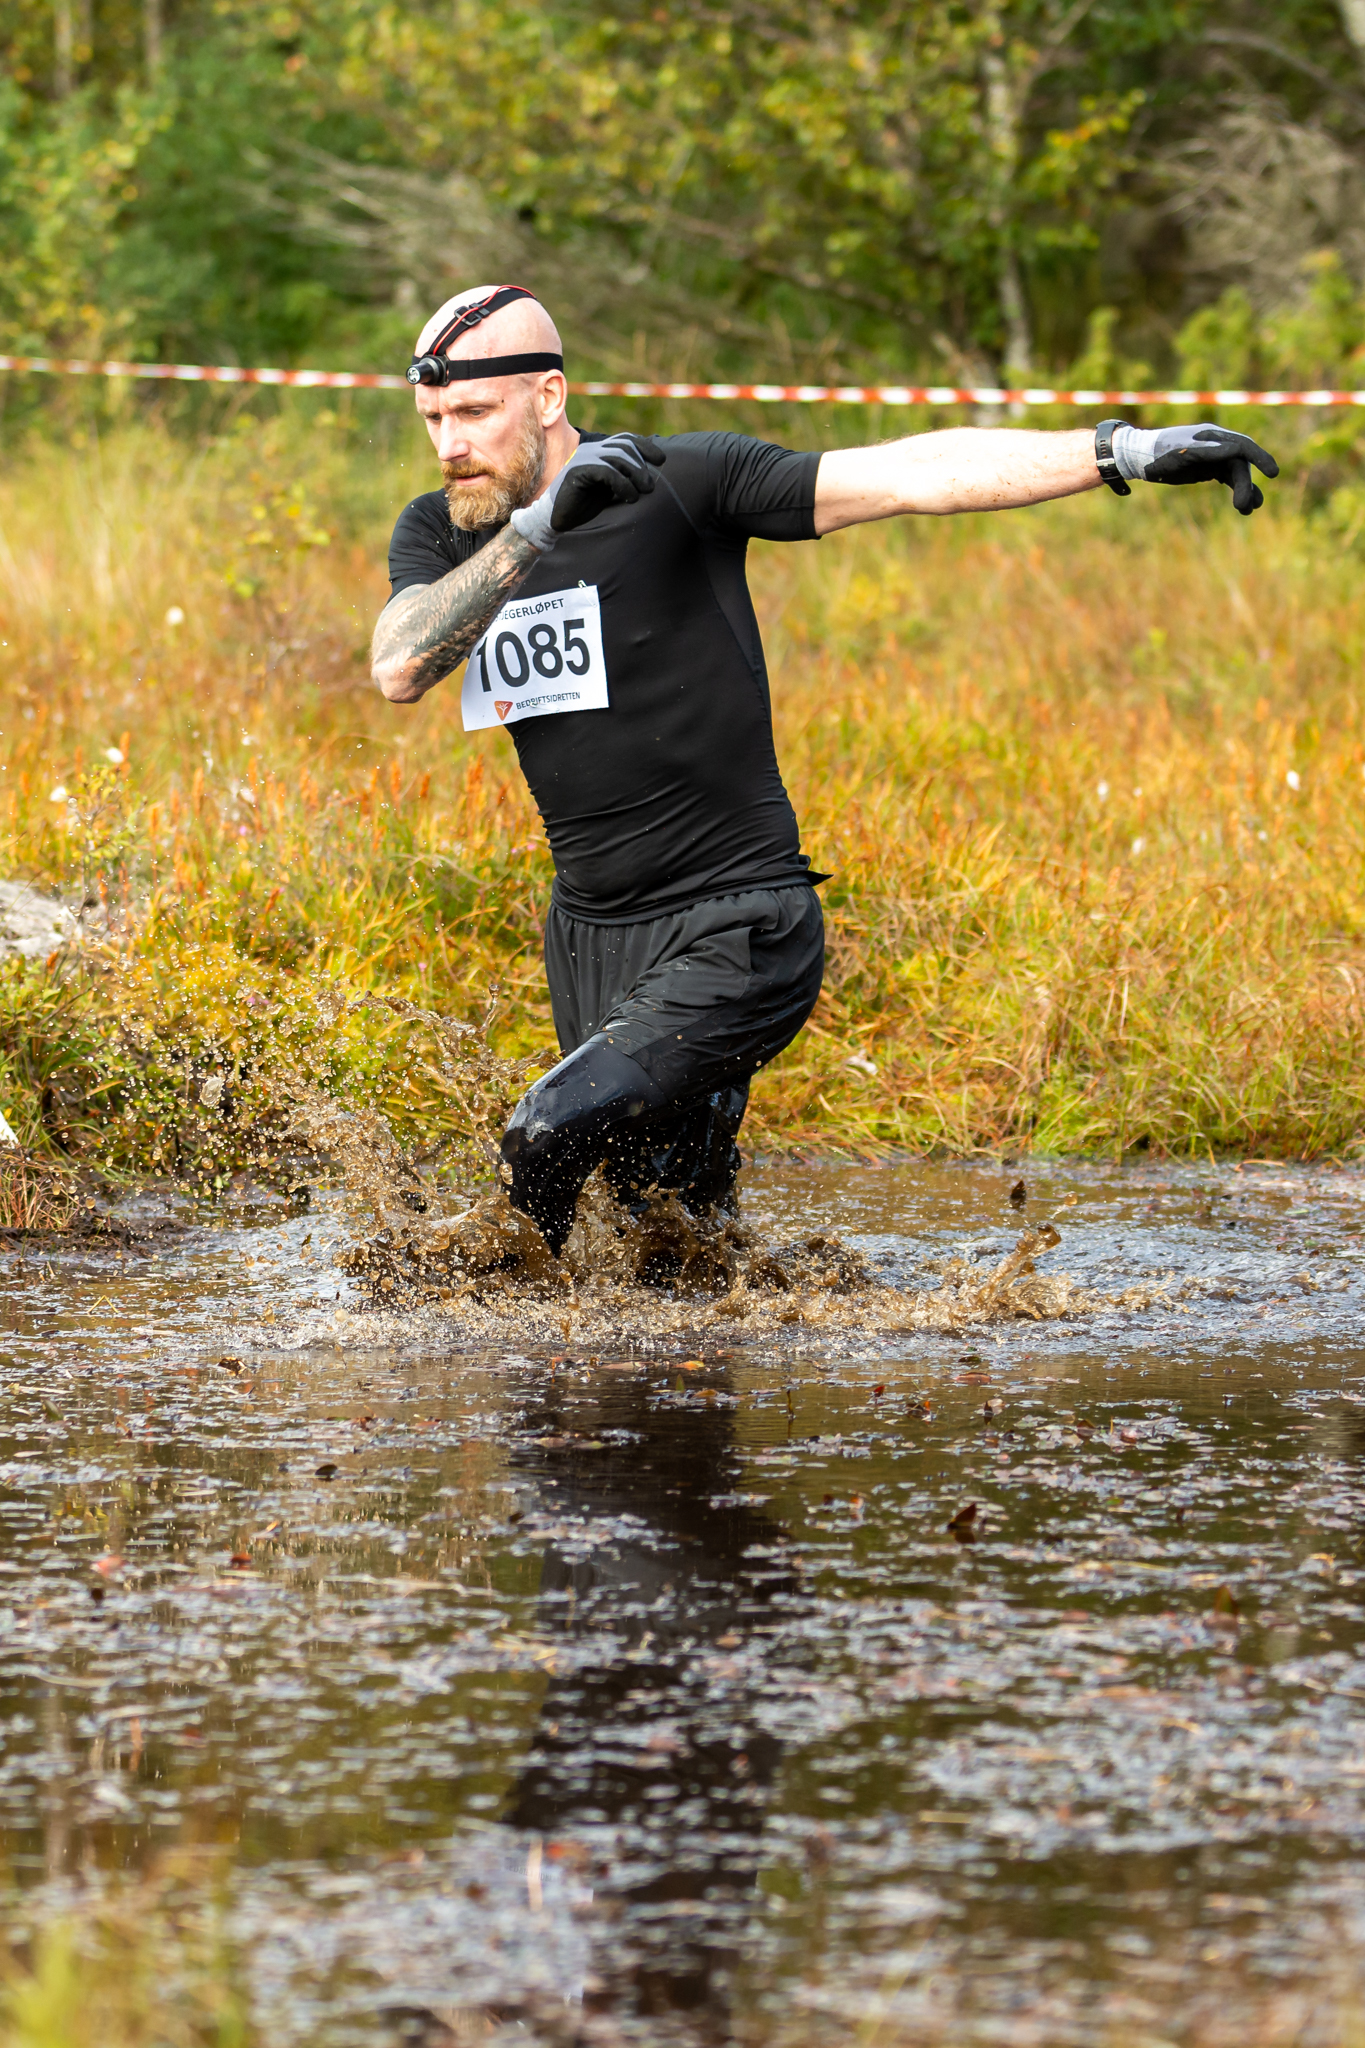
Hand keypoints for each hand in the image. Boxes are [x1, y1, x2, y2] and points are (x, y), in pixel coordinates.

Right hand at [510, 434, 665, 552]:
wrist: (556, 517)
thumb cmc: (583, 504)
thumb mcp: (609, 489)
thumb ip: (624, 478)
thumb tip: (649, 478)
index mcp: (599, 451)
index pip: (626, 439)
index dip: (646, 446)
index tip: (661, 459)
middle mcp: (591, 450)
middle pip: (625, 446)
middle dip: (642, 464)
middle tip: (650, 486)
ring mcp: (583, 459)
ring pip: (617, 457)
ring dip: (636, 474)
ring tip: (645, 491)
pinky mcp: (577, 472)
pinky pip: (607, 472)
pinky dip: (623, 484)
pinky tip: (630, 497)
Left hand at [1112, 422, 1278, 514]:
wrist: (1143, 458)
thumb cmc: (1160, 454)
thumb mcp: (1183, 454)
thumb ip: (1209, 452)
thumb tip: (1236, 450)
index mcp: (1214, 436)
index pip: (1243, 446)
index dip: (1260, 458)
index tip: (1273, 474)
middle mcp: (1219, 444)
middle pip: (1241, 465)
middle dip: (1246, 486)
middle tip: (1247, 507)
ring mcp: (1216, 456)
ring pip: (1238, 474)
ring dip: (1246, 490)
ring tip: (1249, 510)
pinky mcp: (1211, 468)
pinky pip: (1230, 479)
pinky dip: (1238, 490)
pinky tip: (1245, 507)